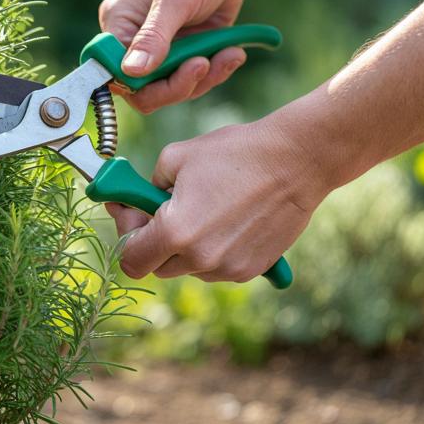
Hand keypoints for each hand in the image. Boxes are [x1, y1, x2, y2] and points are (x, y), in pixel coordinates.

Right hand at [98, 0, 249, 113]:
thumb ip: (153, 36)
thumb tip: (130, 72)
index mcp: (118, 23)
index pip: (112, 70)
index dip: (135, 83)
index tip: (166, 78)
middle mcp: (133, 41)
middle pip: (142, 89)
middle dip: (175, 85)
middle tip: (202, 66)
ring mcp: (160, 51)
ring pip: (172, 89)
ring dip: (203, 78)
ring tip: (228, 54)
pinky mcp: (184, 55)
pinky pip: (194, 81)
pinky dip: (215, 72)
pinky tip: (232, 53)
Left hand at [106, 117, 327, 281]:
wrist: (297, 161)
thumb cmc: (236, 153)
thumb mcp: (175, 158)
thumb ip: (146, 188)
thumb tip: (135, 202)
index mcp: (175, 233)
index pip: (131, 261)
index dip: (126, 236)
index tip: (132, 213)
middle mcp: (200, 259)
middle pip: (158, 266)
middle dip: (154, 241)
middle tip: (161, 210)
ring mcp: (228, 269)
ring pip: (188, 268)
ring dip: (185, 247)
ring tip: (202, 209)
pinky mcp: (251, 270)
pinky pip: (217, 268)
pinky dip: (212, 249)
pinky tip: (225, 219)